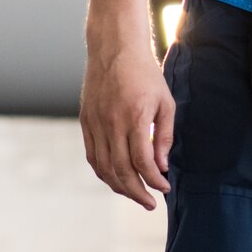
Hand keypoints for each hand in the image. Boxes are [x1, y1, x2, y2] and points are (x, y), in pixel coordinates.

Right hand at [80, 36, 174, 208]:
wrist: (115, 48)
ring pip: (104, 167)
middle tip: (150, 203)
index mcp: (134, 116)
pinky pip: (92, 155)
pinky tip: (115, 178)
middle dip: (137, 192)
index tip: (164, 188)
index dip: (154, 181)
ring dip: (119, 186)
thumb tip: (162, 167)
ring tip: (135, 194)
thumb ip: (164, 136)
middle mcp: (111, 122)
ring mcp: (95, 122)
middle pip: (121, 171)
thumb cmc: (145, 74)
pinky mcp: (86, 121)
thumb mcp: (165, 102)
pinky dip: (103, 172)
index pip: (142, 162)